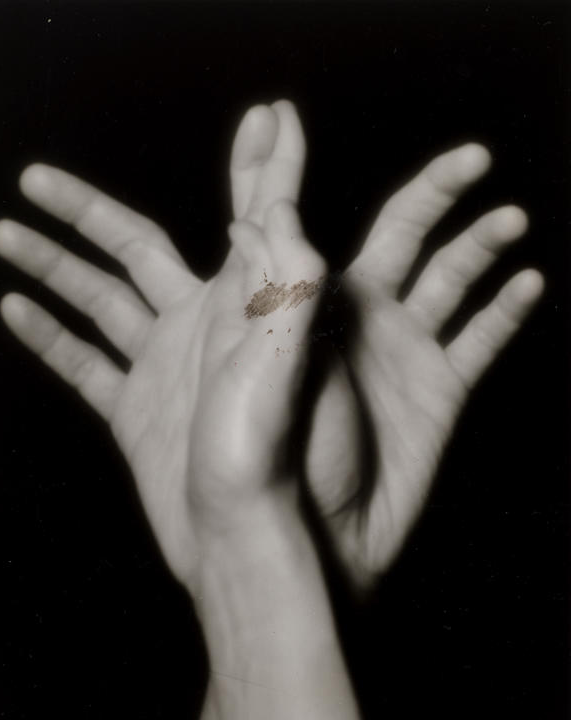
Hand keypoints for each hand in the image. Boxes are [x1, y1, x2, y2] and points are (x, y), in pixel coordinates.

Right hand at [0, 101, 322, 594]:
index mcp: (242, 304)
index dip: (262, 161)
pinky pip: (85, 363)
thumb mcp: (285, 360)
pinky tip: (16, 310)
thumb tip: (269, 207)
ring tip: (6, 233)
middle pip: (134, 246)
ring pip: (98, 299)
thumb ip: (284, 281)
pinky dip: (51, 337)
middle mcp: (199, 326)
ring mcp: (163, 368)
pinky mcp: (136, 412)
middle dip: (85, 210)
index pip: (251, 211)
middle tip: (36, 177)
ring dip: (53, 265)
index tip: (271, 113)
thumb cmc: (269, 457)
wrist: (239, 537)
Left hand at [304, 143, 543, 585]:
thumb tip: (255, 213)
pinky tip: (527, 286)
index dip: (305, 167)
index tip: (292, 116)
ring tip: (510, 219)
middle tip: (473, 160)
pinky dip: (504, 312)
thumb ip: (272, 288)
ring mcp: (402, 353)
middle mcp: (359, 318)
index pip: (315, 218)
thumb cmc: (274, 460)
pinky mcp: (438, 392)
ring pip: (451, 278)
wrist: (314, 539)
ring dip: (482, 245)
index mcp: (308, 306)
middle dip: (438, 192)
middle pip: (406, 232)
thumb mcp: (260, 367)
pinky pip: (480, 340)